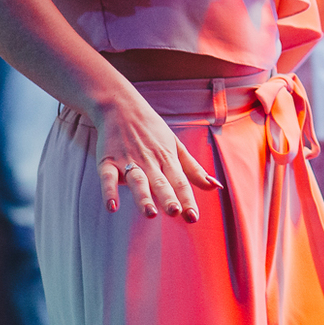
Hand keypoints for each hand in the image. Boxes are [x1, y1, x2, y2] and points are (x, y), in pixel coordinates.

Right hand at [92, 92, 219, 220]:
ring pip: (137, 181)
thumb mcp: (176, 146)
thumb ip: (194, 169)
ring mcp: (128, 161)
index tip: (193, 218)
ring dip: (143, 197)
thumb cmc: (153, 130)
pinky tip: (112, 207)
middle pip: (160, 182)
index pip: (180, 181)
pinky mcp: (107, 162)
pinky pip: (108, 178)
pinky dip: (109, 192)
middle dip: (168, 198)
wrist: (121, 107)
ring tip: (150, 213)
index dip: (187, 199)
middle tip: (175, 212)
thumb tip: (216, 186)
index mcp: (168, 158)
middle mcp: (149, 161)